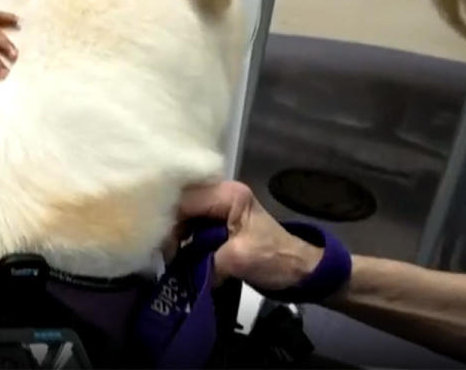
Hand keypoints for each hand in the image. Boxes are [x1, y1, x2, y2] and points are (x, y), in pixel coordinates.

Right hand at [178, 181, 321, 289]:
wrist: (301, 271)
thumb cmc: (274, 259)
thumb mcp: (239, 259)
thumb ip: (205, 261)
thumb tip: (179, 272)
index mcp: (228, 194)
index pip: (186, 200)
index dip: (171, 223)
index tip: (164, 248)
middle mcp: (222, 194)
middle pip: (183, 205)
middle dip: (172, 228)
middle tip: (165, 253)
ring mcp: (220, 207)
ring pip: (186, 215)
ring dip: (177, 235)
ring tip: (170, 256)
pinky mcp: (219, 223)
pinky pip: (193, 226)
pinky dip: (185, 239)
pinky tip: (178, 253)